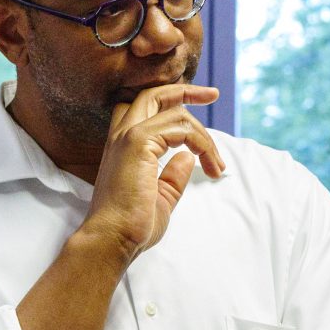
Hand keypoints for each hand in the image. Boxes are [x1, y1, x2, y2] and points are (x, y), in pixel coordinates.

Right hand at [78, 84, 223, 261]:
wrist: (112, 239)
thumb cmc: (131, 226)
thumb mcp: (160, 196)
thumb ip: (173, 175)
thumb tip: (187, 157)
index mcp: (123, 146)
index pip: (144, 107)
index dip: (170, 101)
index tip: (198, 104)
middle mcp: (122, 135)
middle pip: (154, 94)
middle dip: (186, 91)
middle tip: (213, 94)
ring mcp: (128, 136)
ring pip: (175, 111)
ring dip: (204, 136)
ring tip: (217, 164)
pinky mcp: (138, 142)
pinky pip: (181, 128)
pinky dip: (202, 144)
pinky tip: (209, 166)